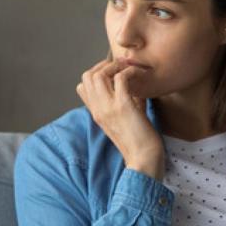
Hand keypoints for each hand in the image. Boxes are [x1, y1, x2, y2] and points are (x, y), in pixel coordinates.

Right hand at [76, 58, 163, 179]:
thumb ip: (126, 102)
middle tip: (120, 68)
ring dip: (114, 66)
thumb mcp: (126, 119)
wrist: (143, 160)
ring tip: (128, 69)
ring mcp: (108, 108)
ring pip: (97, 74)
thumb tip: (135, 85)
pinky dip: (130, 71)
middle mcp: (98, 109)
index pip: (82, 87)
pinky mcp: (123, 107)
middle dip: (103, 66)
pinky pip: (121, 78)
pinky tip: (140, 75)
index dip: (96, 74)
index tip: (113, 74)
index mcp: (97, 113)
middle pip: (86, 76)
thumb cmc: (139, 142)